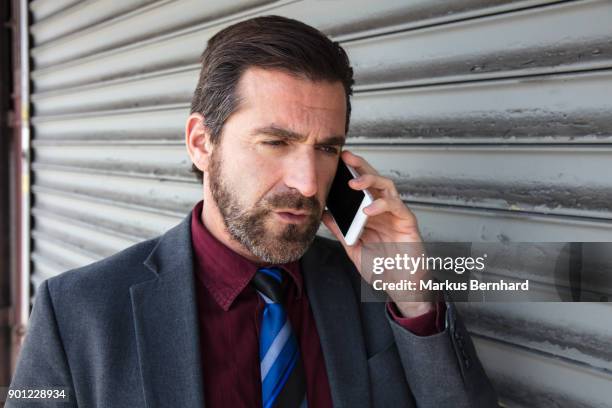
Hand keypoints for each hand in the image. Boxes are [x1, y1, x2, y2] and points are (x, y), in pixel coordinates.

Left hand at [322, 150, 432, 317]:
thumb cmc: (381, 266)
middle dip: (361, 166)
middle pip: (374, 180)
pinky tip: (368, 210)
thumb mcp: (353, 247)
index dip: (351, 172)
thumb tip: (324, 213)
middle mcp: (385, 209)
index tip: (335, 163)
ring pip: (387, 187)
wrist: (400, 286)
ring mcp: (397, 214)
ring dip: (371, 181)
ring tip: (354, 183)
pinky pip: (397, 207)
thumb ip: (341, 229)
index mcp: (372, 212)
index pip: (362, 186)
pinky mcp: (408, 222)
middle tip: (346, 157)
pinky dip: (382, 206)